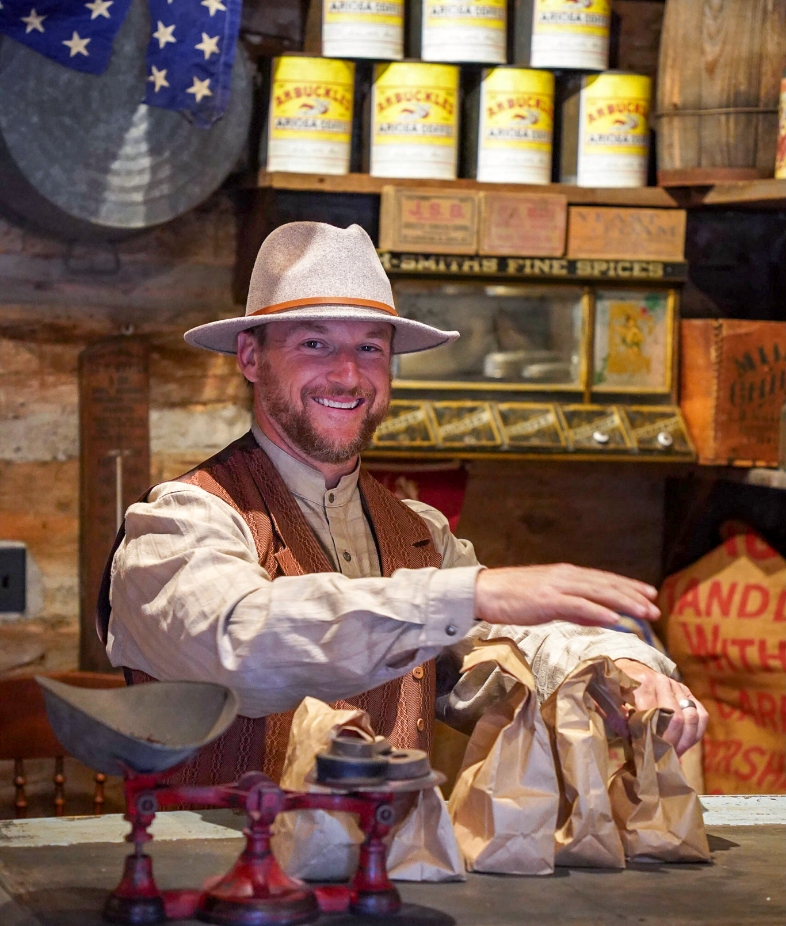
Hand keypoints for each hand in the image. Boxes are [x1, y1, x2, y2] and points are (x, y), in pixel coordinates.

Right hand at [474, 564, 659, 628]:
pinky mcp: (547, 599)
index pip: (605, 580)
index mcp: (567, 575)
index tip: (650, 595)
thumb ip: (577, 610)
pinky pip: (578, 605)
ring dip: (624, 602)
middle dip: (633, 596)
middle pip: (607, 585)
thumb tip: (604, 617)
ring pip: (598, 593)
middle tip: (655, 608)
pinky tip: (614, 617)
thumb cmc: (514, 599)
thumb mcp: (550, 603)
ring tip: (644, 612)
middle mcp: (566, 576)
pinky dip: (598, 610)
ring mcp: (557, 586)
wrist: (485, 593)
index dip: (629, 587)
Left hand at [614, 658, 708, 755]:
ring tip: (674, 754)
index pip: (654, 715)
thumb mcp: (610, 700)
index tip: (650, 753)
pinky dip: (696, 732)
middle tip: (664, 757)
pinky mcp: (688, 692)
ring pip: (692, 718)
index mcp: (641, 684)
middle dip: (671, 742)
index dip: (653, 737)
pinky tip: (685, 743)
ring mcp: (677, 686)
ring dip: (684, 741)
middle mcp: (662, 682)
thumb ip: (616, 716)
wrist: (632, 669)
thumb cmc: (619, 690)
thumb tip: (630, 736)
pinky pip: (702, 715)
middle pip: (676, 718)